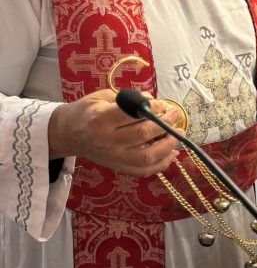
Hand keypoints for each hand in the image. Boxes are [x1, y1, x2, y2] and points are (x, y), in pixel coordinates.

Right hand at [48, 88, 181, 176]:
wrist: (67, 133)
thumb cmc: (86, 111)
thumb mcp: (103, 97)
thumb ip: (128, 98)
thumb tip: (152, 100)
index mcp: (101, 119)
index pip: (131, 115)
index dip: (151, 109)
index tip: (162, 104)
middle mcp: (107, 141)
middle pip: (142, 135)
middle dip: (164, 124)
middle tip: (175, 114)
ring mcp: (113, 157)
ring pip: (146, 157)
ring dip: (167, 145)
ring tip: (179, 133)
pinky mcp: (117, 167)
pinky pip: (142, 171)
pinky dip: (161, 164)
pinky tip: (172, 153)